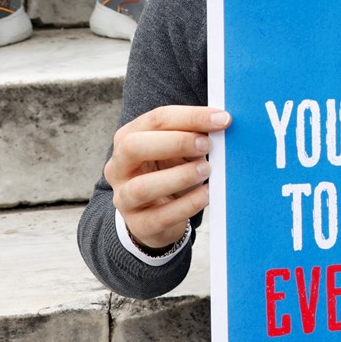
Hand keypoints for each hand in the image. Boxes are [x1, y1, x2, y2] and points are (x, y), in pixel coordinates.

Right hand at [106, 104, 230, 249]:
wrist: (157, 216)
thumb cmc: (169, 172)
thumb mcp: (177, 151)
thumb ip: (193, 135)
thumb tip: (221, 123)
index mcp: (127, 139)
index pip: (155, 120)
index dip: (190, 117)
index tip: (222, 119)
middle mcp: (118, 167)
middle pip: (134, 147)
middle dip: (176, 142)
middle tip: (207, 145)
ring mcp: (124, 198)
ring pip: (142, 187)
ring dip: (180, 176)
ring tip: (206, 170)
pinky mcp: (139, 224)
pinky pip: (160, 216)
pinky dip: (187, 204)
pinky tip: (207, 194)